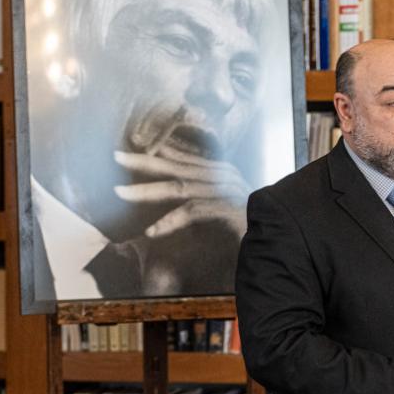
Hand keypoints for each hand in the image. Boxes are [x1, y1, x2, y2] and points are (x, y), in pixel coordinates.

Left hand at [112, 146, 249, 238]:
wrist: (277, 244)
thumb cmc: (246, 231)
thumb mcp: (218, 212)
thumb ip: (197, 203)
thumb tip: (168, 201)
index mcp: (221, 173)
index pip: (184, 159)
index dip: (156, 154)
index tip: (130, 149)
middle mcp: (223, 177)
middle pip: (177, 167)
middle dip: (144, 162)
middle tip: (116, 157)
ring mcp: (226, 192)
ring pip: (179, 187)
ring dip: (147, 191)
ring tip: (120, 193)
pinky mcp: (228, 210)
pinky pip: (193, 212)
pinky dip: (170, 221)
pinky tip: (152, 232)